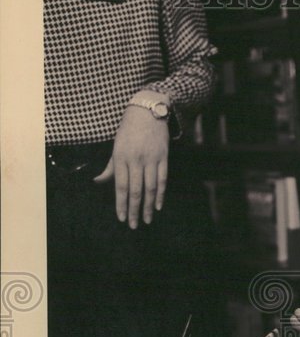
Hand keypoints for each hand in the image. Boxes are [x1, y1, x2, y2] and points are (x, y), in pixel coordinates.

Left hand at [94, 103, 168, 227]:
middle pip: (136, 190)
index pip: (121, 186)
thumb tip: (99, 181)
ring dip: (148, 206)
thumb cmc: (128, 130)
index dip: (122, 204)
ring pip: (150, 187)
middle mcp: (135, 159)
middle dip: (134, 210)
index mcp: (120, 157)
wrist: (147, 111)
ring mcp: (151, 158)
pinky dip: (161, 194)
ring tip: (147, 219)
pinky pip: (162, 179)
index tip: (122, 218)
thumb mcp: (116, 146)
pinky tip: (158, 205)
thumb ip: (110, 167)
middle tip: (134, 225)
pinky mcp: (163, 157)